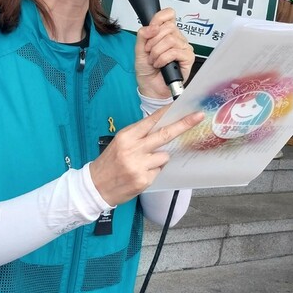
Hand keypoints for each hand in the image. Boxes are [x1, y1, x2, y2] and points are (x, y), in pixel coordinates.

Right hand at [89, 106, 204, 205]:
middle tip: (198, 117)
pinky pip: (159, 171)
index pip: (152, 121)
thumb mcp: (121, 143)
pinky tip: (140, 174)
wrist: (95, 187)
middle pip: (165, 134)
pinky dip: (153, 171)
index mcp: (127, 136)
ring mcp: (139, 165)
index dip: (168, 112)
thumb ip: (140, 135)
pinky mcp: (144, 179)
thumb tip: (164, 127)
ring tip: (142, 164)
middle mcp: (133, 149)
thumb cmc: (110, 163)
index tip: (182, 105)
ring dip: (159, 159)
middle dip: (184, 124)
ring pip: (164, 156)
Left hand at [135, 8, 194, 98]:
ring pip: (170, 40)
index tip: (151, 30)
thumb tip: (151, 27)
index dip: (158, 19)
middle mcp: (177, 38)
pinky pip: (174, 51)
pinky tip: (160, 64)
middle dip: (153, 41)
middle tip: (149, 52)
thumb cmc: (147, 69)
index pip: (169, 14)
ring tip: (154, 60)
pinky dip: (163, 58)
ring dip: (157, 52)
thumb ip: (143, 35)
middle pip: (168, 27)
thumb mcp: (139, 49)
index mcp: (166, 33)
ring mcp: (183, 47)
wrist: (150, 86)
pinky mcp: (188, 58)